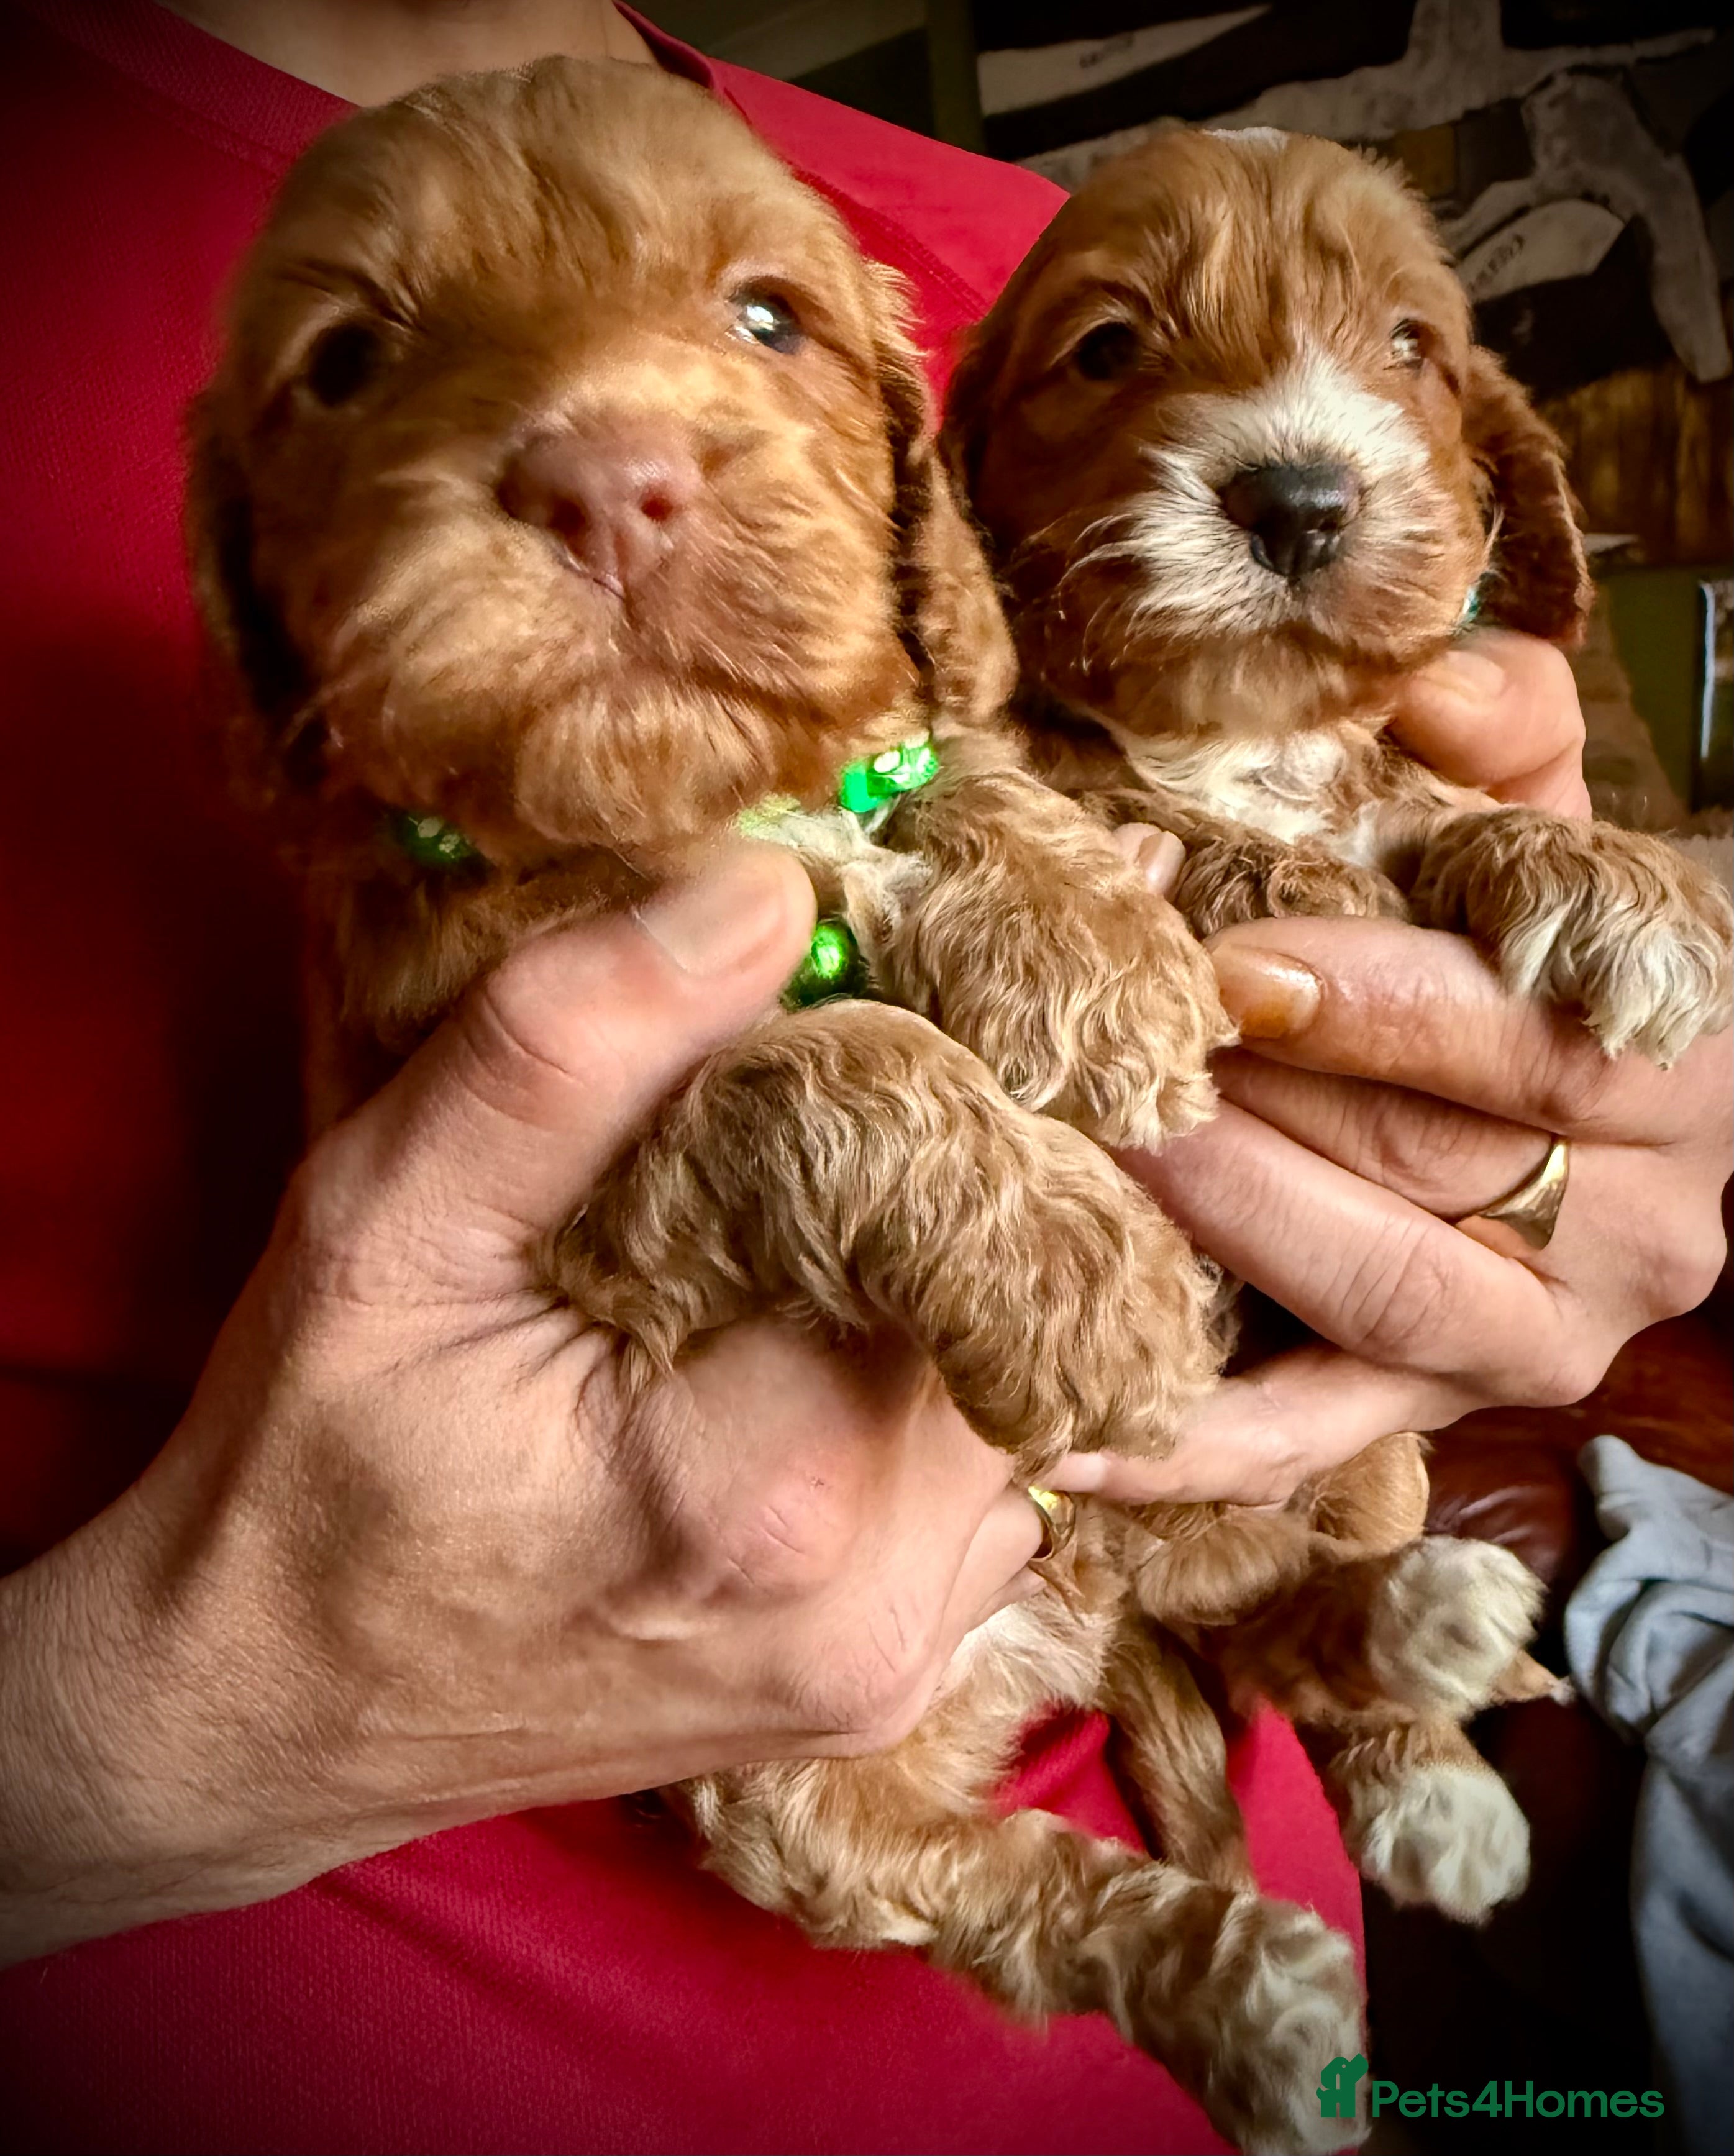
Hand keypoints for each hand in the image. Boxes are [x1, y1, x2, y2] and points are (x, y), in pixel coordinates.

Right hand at [0, 846, 1037, 1965]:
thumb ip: (572, 1047)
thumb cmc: (308, 1468)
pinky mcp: (891, 1685)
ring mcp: (897, 1664)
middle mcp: (875, 1598)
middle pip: (1016, 1300)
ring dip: (939, 1284)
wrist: (270, 1716)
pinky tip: (804, 1348)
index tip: (866, 1001)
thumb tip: (774, 887)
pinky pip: (983, 1483)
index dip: (929, 1077)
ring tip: (803, 1227)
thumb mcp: (385, 1223)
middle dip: (941, 1174)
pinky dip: (922, 1389)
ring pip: (1019, 1387)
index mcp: (762, 1481)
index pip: (958, 1204)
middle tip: (828, 1098)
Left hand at [1072, 629, 1729, 1504]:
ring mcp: (1538, 1342)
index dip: (1377, 1008)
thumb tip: (1418, 687)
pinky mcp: (1439, 1410)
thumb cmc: (1549, 934)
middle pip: (1430, 1175)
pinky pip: (1311, 1445)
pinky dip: (1187, 1446)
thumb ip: (1505, 725)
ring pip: (1372, 1300)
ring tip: (1082, 1168)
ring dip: (1221, 1234)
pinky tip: (1062, 1437)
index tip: (1232, 969)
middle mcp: (1636, 1230)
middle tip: (1106, 1060)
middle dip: (1256, 1111)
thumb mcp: (1549, 815)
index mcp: (1680, 1069)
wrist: (1621, 1087)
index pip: (1529, 1051)